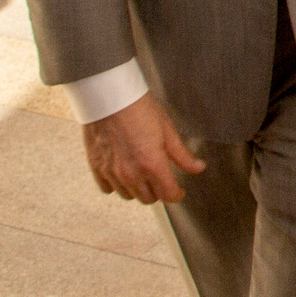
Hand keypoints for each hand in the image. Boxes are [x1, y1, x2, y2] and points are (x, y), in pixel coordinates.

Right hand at [81, 95, 204, 203]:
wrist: (110, 97)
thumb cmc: (139, 109)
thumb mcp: (167, 129)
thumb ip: (182, 154)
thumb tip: (198, 168)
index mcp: (153, 164)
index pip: (168, 194)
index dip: (177, 194)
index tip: (178, 190)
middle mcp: (132, 174)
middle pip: (149, 199)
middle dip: (158, 191)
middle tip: (160, 177)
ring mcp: (113, 173)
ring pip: (129, 196)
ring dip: (138, 189)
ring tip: (141, 173)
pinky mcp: (97, 169)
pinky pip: (108, 189)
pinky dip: (117, 185)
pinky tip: (122, 172)